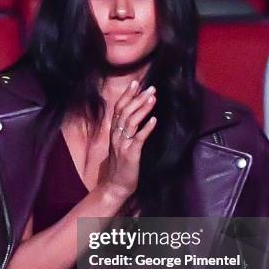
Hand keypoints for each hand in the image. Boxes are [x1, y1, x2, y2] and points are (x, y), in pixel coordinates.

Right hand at [101, 79, 156, 199]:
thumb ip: (126, 130)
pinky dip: (146, 128)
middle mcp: (116, 135)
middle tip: (151, 88)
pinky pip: (138, 138)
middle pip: (125, 111)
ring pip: (131, 121)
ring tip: (153, 98)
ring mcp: (122, 144)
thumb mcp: (121, 144)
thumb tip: (137, 116)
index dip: (127, 95)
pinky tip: (154, 121)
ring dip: (142, 109)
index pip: (118, 108)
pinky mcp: (130, 154)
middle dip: (138, 98)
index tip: (136, 82)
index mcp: (114, 131)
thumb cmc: (121, 165)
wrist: (115, 186)